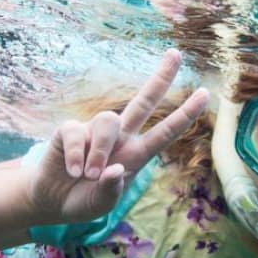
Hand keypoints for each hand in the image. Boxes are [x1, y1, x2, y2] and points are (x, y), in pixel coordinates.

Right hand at [29, 49, 208, 224]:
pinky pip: (76, 133)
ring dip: (100, 150)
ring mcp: (94, 131)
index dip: (185, 114)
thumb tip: (116, 169)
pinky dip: (76, 154)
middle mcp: (119, 138)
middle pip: (144, 101)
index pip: (165, 131)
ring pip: (109, 121)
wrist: (51, 202)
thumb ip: (111, 191)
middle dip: (161, 77)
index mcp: (136, 154)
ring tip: (89, 175)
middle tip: (176, 53)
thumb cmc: (82, 200)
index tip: (206, 94)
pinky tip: (72, 171)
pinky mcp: (69, 131)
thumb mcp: (101, 204)